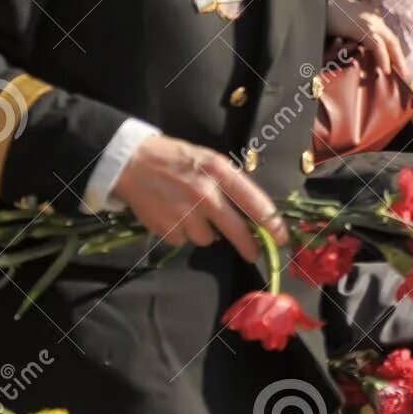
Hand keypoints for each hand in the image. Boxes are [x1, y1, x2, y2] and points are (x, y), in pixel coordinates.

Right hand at [109, 134, 285, 263]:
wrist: (132, 162)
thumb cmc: (177, 159)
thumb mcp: (210, 161)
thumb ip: (230, 184)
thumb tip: (251, 212)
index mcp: (221, 172)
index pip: (255, 203)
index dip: (272, 224)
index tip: (281, 237)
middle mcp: (206, 194)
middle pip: (237, 230)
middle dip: (249, 246)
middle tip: (254, 254)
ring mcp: (186, 213)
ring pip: (208, 238)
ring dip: (205, 232)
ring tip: (191, 213)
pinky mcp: (167, 227)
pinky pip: (184, 240)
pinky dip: (182, 233)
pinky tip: (173, 215)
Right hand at [327, 0, 410, 80]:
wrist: (312, 3)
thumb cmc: (323, 15)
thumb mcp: (342, 25)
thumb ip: (352, 35)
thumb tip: (353, 49)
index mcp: (370, 14)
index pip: (386, 34)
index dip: (393, 50)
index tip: (396, 63)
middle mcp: (374, 16)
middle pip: (392, 39)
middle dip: (400, 57)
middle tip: (405, 72)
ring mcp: (369, 21)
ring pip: (390, 42)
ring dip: (396, 60)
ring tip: (401, 74)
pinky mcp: (362, 27)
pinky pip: (377, 46)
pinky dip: (383, 58)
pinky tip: (385, 69)